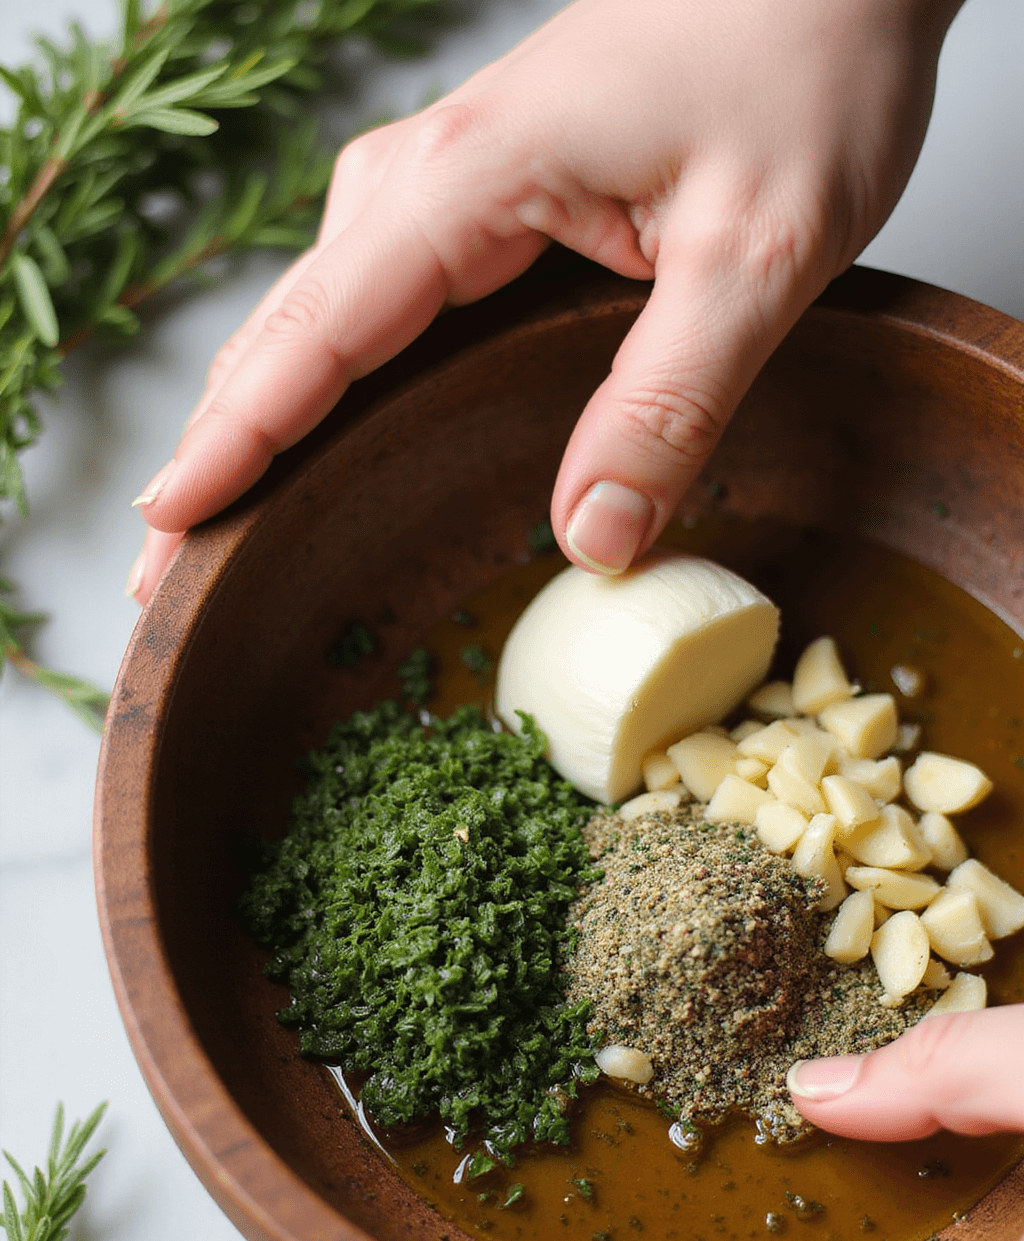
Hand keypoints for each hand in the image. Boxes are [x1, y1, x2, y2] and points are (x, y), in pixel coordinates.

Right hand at [128, 0, 961, 601]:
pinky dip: (318, 382)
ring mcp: (444, 181)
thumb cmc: (804, 65)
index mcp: (474, 177)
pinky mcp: (478, 197)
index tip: (171, 525)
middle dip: (219, 455)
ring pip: (315, 319)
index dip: (240, 440)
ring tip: (213, 533)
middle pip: (285, 332)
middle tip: (170, 582)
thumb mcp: (760, 252)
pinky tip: (310, 445)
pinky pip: (366, 305)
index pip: (320, 332)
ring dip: (257, 425)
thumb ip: (672, 401)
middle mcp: (429, 174)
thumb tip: (593, 540)